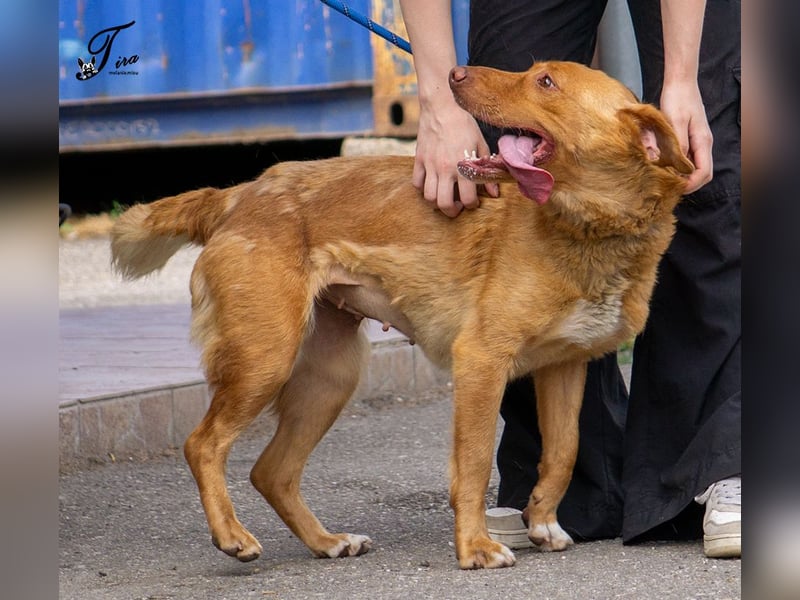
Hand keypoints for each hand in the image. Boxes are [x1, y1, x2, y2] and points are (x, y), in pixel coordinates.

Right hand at [413, 101, 498, 216]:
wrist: (441, 108)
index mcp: (463, 166)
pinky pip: (417, 183)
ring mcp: (430, 166)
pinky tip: (431, 183)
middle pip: (445, 204)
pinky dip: (423, 188)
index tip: (473, 201)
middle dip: (453, 211)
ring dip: (437, 202)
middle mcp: (445, 169)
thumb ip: (486, 170)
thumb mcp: (480, 145)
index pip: (468, 198)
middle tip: (458, 206)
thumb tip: (494, 192)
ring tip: (444, 197)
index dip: (472, 204)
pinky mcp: (419, 160)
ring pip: (429, 197)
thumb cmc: (463, 125)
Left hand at [659, 79, 713, 193]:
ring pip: (694, 167)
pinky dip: (677, 165)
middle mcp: (702, 144)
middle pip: (702, 173)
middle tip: (668, 186)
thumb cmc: (678, 98)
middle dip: (687, 183)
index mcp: (702, 141)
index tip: (675, 187)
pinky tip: (663, 165)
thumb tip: (680, 166)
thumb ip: (679, 144)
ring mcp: (697, 141)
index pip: (704, 172)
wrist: (680, 82)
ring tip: (664, 177)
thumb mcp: (675, 122)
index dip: (691, 184)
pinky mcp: (689, 138)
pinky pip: (686, 158)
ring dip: (681, 175)